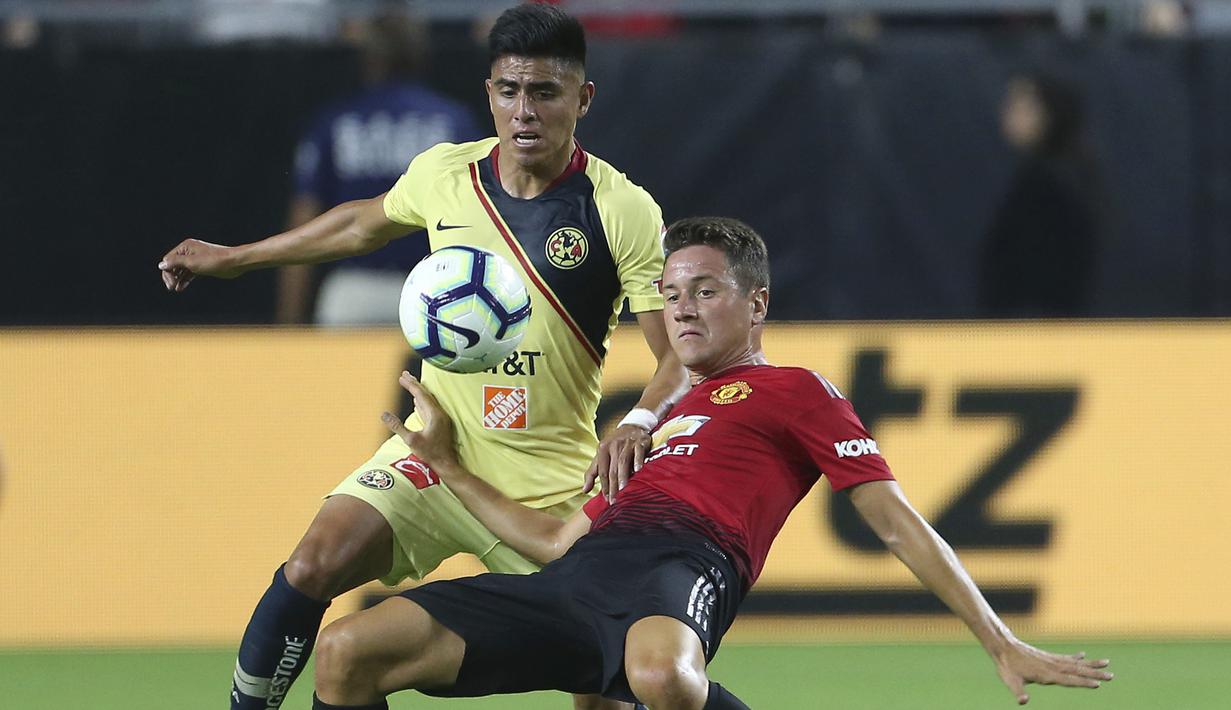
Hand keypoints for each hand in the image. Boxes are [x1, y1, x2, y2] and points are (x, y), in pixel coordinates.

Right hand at [158, 238, 242, 291]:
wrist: (233, 263)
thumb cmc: (214, 260)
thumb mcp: (192, 262)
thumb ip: (175, 263)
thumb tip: (161, 265)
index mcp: (185, 247)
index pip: (168, 260)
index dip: (167, 272)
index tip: (170, 284)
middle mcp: (189, 251)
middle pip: (173, 264)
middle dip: (171, 276)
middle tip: (171, 287)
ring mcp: (196, 259)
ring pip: (181, 270)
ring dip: (177, 279)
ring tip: (175, 289)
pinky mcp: (202, 266)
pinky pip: (189, 273)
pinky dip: (185, 280)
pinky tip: (181, 288)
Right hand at [382, 371, 456, 468]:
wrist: (446, 464)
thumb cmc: (430, 454)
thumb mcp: (411, 441)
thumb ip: (397, 426)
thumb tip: (384, 414)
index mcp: (434, 415)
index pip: (421, 395)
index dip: (410, 385)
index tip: (401, 377)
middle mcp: (439, 414)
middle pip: (425, 394)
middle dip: (414, 384)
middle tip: (404, 374)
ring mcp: (440, 419)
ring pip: (428, 400)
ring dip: (418, 391)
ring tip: (409, 384)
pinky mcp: (439, 424)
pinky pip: (429, 408)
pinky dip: (421, 402)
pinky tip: (417, 401)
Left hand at [582, 424, 650, 503]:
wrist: (632, 427)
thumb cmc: (615, 445)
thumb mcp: (601, 455)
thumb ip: (592, 472)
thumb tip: (584, 490)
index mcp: (602, 449)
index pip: (602, 471)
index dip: (604, 486)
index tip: (606, 499)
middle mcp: (613, 446)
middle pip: (612, 469)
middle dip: (613, 486)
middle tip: (614, 500)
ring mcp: (626, 444)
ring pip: (623, 462)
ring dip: (623, 476)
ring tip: (623, 489)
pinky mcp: (639, 442)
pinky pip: (638, 452)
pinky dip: (638, 461)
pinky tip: (638, 470)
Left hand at [993, 639, 1112, 703]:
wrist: (1003, 647)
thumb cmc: (1007, 666)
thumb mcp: (1010, 681)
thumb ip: (1018, 692)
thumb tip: (1022, 702)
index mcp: (1046, 674)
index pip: (1068, 680)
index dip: (1083, 682)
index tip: (1098, 684)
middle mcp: (1052, 666)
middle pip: (1077, 671)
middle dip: (1094, 674)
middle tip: (1111, 676)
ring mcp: (1052, 660)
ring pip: (1075, 663)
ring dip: (1091, 664)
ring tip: (1107, 663)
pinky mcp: (1048, 657)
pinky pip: (1066, 658)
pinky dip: (1076, 658)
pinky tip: (1084, 656)